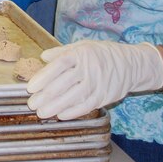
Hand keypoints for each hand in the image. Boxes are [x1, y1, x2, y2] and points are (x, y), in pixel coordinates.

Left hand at [27, 40, 162, 119]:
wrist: (132, 63)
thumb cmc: (101, 54)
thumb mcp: (82, 46)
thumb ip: (61, 52)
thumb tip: (43, 57)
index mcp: (81, 53)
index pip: (59, 65)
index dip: (43, 77)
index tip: (30, 87)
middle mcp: (89, 68)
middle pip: (64, 83)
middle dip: (46, 96)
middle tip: (32, 104)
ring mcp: (98, 82)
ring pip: (74, 97)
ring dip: (56, 106)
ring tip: (42, 113)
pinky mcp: (106, 95)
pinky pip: (88, 105)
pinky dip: (74, 111)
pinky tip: (61, 115)